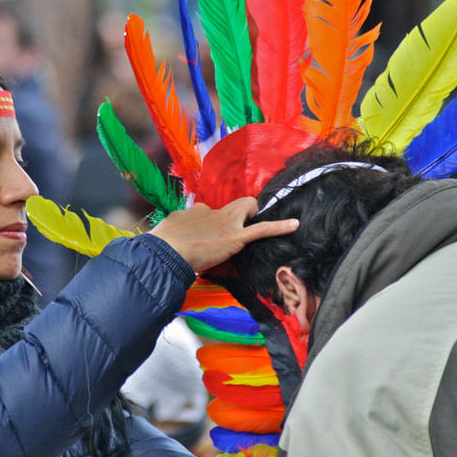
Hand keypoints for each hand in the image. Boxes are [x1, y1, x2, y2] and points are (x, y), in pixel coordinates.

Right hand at [150, 197, 298, 272]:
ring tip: (250, 231)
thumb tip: (176, 232)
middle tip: (234, 232)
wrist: (166, 251)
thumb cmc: (163, 243)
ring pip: (248, 208)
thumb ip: (178, 228)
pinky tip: (294, 225)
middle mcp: (213, 212)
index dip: (213, 224)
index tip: (209, 235)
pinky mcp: (236, 237)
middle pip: (235, 205)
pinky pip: (261, 229)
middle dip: (241, 213)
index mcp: (197, 211)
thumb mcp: (168, 230)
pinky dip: (279, 226)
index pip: (210, 212)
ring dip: (251, 216)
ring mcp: (226, 223)